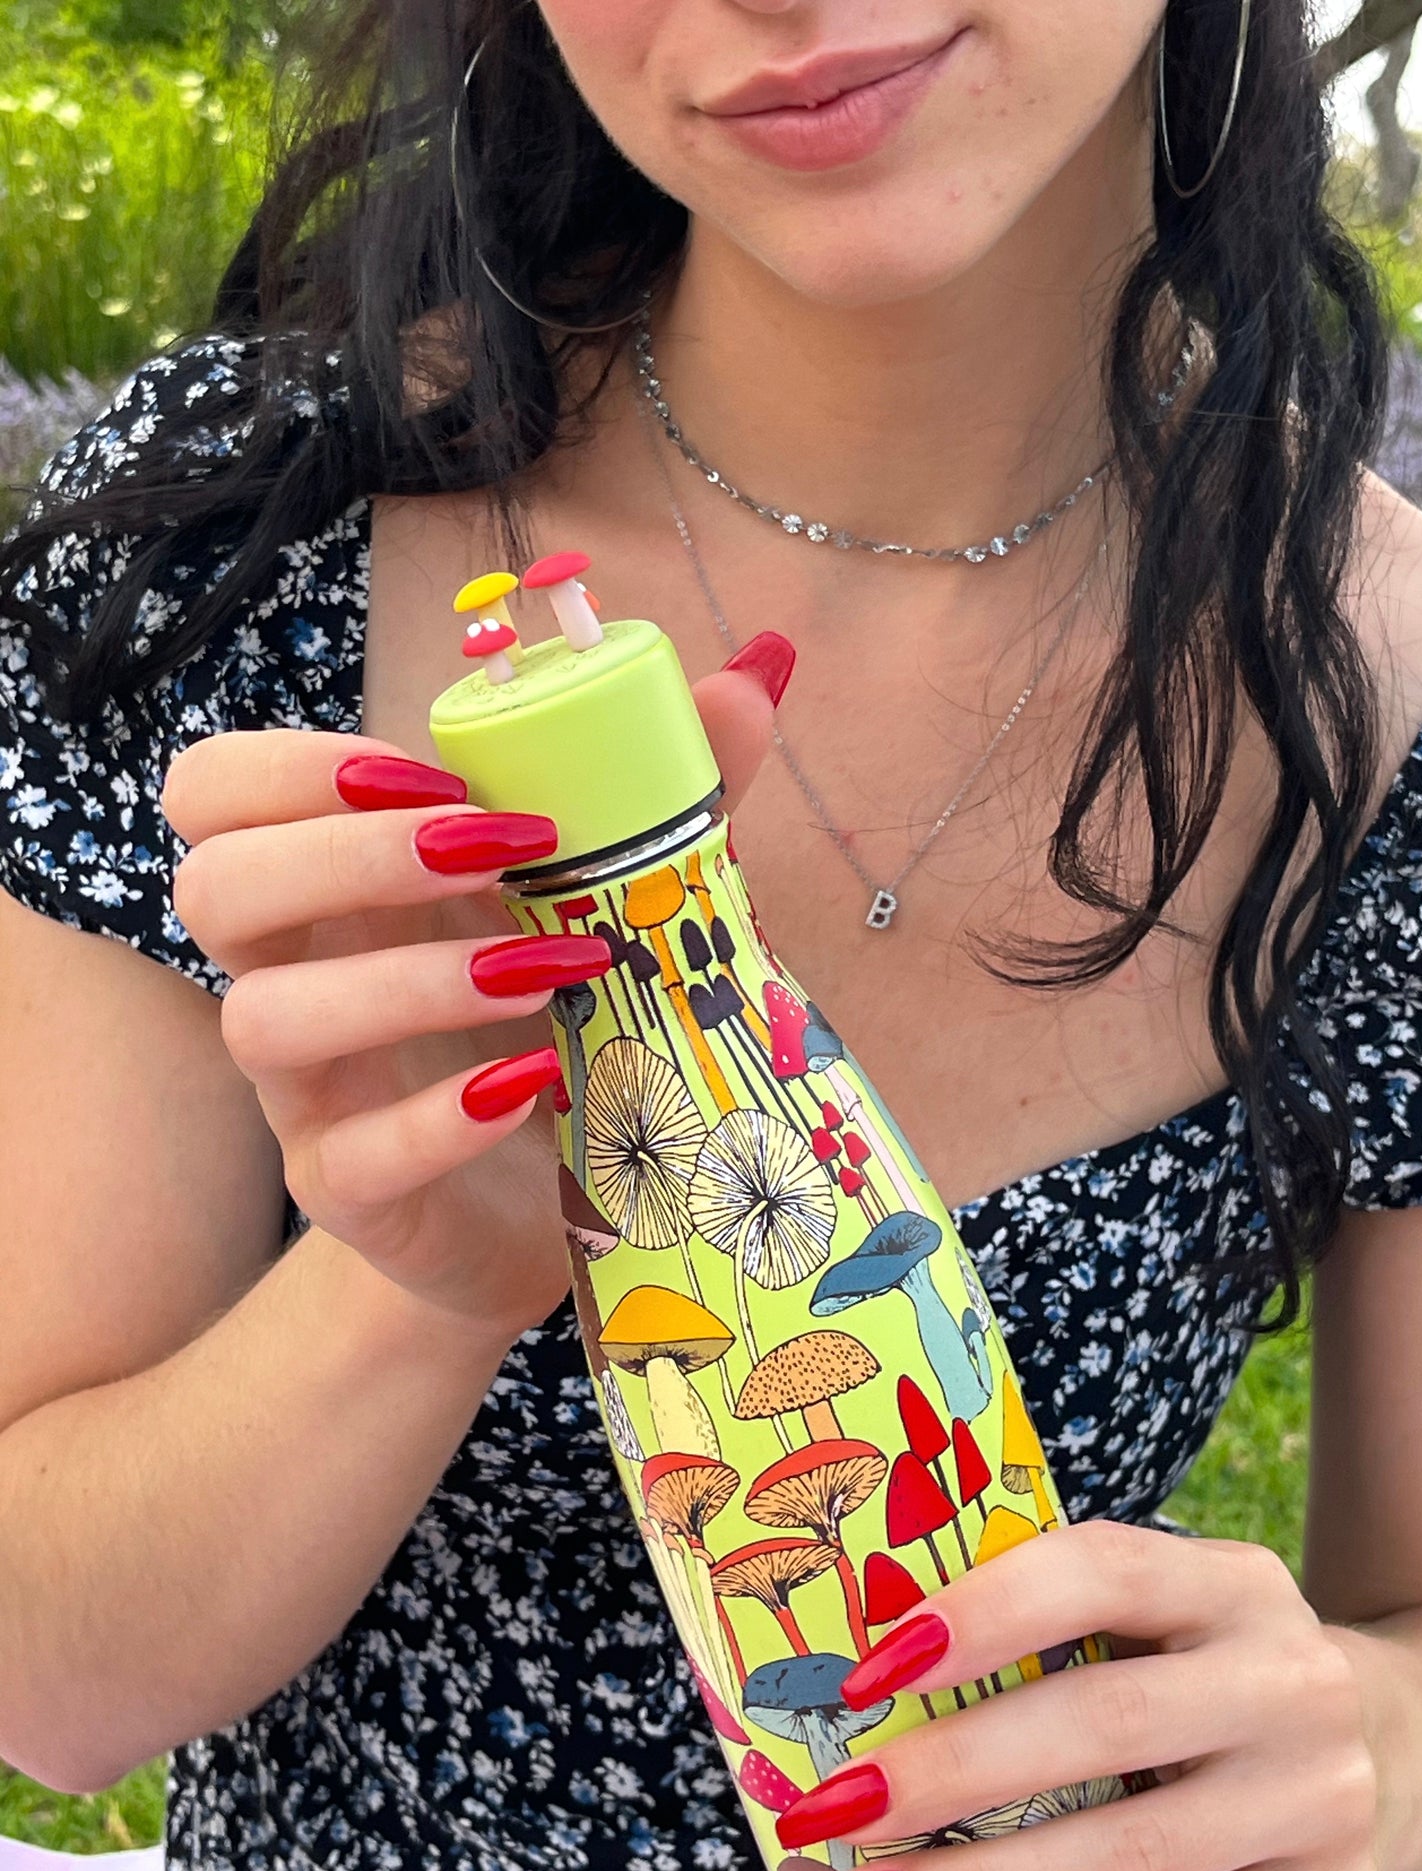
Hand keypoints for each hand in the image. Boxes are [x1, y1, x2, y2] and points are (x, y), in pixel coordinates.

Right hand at [161, 638, 787, 1333]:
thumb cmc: (566, 1015)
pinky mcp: (352, 1193)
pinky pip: (351, 1158)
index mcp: (334, 885)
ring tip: (542, 972)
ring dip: (408, 980)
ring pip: (263, 1020)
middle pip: (212, 887)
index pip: (216, 793)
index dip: (296, 765)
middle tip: (495, 852)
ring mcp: (312, 1093)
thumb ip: (669, 796)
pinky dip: (442, 1117)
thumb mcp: (616, 899)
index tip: (438, 775)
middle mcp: (296, 975)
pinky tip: (538, 1080)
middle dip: (349, 854)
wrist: (568, 1193)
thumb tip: (756, 672)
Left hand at [774, 1520, 1381, 1870]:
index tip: (865, 1671)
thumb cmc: (1207, 1667)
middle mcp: (1287, 1685)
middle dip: (950, 1775)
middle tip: (833, 1808)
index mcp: (1231, 1583)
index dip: (982, 1612)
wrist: (1385, 1748)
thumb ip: (1054, 1624)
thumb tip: (871, 1673)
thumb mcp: (1166, 1614)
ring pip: (1126, 1859)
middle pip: (1102, 1726)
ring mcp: (1313, 1802)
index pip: (1100, 1571)